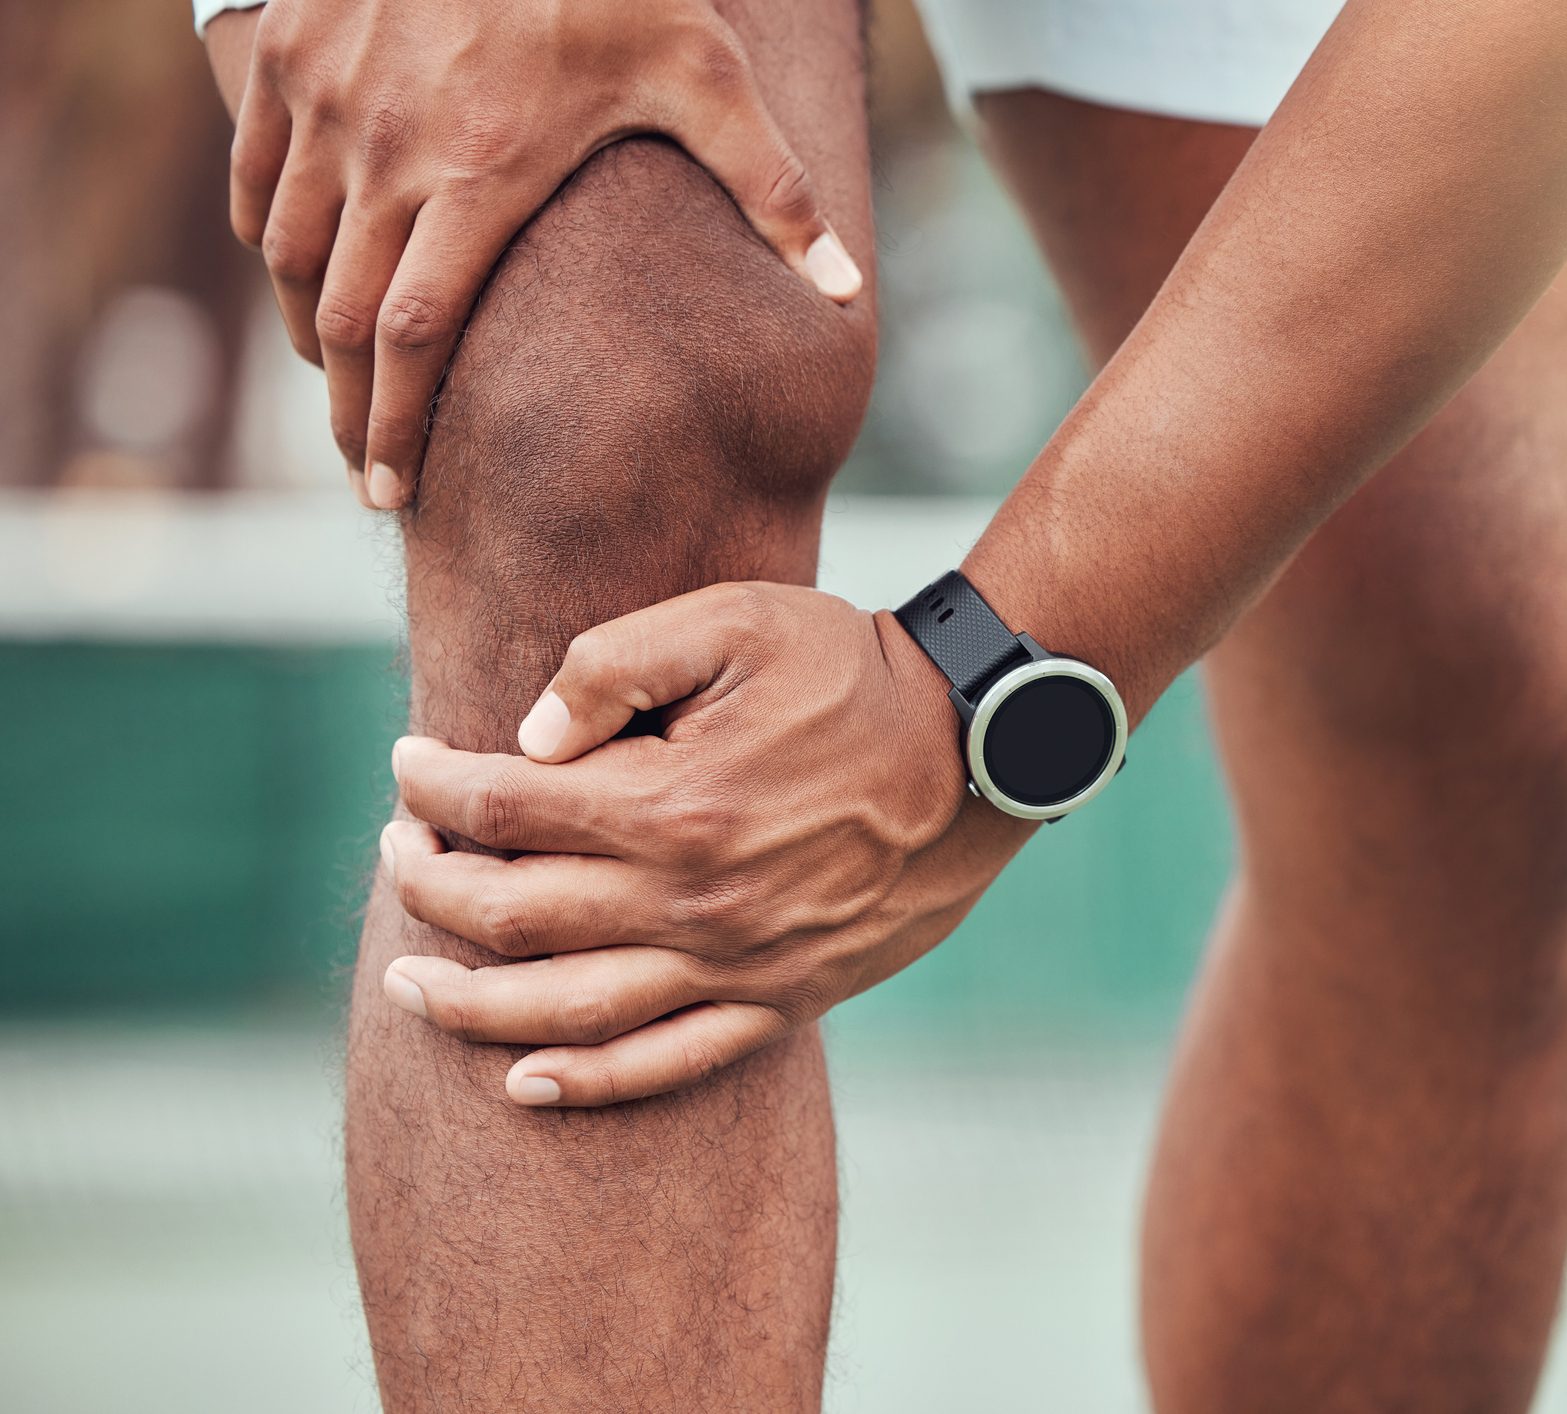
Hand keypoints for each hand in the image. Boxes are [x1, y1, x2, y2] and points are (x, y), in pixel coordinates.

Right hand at [203, 0, 862, 509]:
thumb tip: (845, 292)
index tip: (391, 490)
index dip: (396, 426)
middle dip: (346, 409)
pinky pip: (255, 182)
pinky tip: (300, 280)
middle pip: (340, 319)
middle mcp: (388, 149)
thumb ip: (774, 191)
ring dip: (308, 334)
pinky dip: (269, 244)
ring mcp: (327, 102)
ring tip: (342, 385)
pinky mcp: (290, 58)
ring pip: (288, 256)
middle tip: (364, 469)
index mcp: (483, 173)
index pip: (416, 334)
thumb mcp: (709, 73)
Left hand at [377, 582, 1035, 1105]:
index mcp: (672, 801)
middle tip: (396, 852)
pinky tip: (525, 1083)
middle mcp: (692, 899)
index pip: (505, 807)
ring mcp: (735, 962)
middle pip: (512, 914)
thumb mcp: (736, 622)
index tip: (406, 761)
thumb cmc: (853, 671)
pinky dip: (588, 1082)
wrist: (978, 749)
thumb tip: (526, 739)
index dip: (434, 784)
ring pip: (567, 1008)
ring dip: (470, 1004)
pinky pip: (668, 1062)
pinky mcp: (780, 998)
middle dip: (428, 883)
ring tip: (410, 986)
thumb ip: (616, 665)